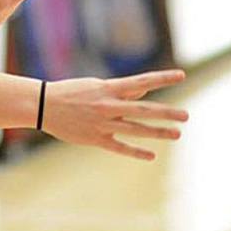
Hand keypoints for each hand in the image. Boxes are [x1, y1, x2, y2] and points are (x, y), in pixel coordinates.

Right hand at [41, 69, 187, 159]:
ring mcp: (103, 124)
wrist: (44, 105)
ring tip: (177, 134)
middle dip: (167, 113)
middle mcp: (109, 106)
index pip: (142, 82)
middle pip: (144, 110)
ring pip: (137, 129)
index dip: (163, 78)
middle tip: (186, 115)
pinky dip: (136, 151)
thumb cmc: (71, 92)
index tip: (182, 75)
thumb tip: (144, 92)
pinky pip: (120, 147)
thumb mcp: (96, 86)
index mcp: (109, 89)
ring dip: (158, 132)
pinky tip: (151, 155)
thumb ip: (120, 91)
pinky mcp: (96, 139)